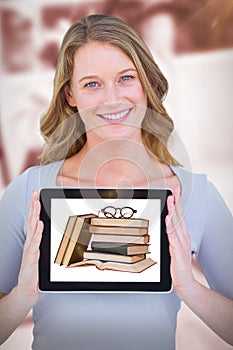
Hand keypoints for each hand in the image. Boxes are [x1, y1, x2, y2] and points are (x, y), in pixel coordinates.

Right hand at [17, 190, 43, 305]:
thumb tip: (45, 227)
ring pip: (33, 230)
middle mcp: (30, 243)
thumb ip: (41, 241)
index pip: (33, 220)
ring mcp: (30, 250)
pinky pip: (35, 244)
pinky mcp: (32, 259)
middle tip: (34, 194)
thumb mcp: (39, 252)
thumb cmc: (35, 271)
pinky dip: (37, 233)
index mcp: (33, 240)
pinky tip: (40, 225)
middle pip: (32, 221)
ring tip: (37, 204)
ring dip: (35, 216)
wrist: (28, 290)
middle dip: (33, 206)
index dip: (34, 207)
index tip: (36, 194)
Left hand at [166, 187, 193, 298]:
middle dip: (177, 203)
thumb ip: (171, 236)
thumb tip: (166, 225)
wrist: (184, 280)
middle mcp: (183, 237)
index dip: (178, 204)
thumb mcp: (175, 247)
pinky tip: (168, 218)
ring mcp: (181, 243)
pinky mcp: (177, 249)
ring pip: (177, 223)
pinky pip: (173, 235)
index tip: (175, 193)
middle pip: (180, 216)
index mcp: (182, 236)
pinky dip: (170, 225)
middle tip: (174, 191)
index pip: (180, 216)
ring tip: (171, 200)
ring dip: (173, 211)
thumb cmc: (179, 265)